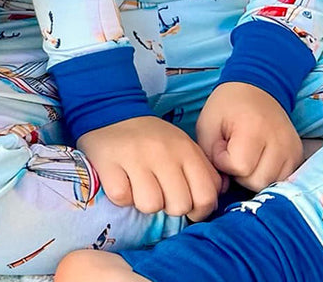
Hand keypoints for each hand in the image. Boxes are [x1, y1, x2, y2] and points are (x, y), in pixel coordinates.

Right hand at [78, 116, 222, 219]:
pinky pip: (122, 198)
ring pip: (150, 206)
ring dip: (143, 203)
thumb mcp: (183, 146)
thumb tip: (213, 197)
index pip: (206, 196)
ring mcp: (135, 157)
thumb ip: (202, 171)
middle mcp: (163, 152)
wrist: (112, 111)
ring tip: (139, 186)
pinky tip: (122, 180)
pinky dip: (121, 196)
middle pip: (178, 206)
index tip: (185, 204)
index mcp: (186, 149)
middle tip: (158, 190)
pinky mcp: (109, 162)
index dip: (198, 210)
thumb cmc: (152, 138)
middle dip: (168, 206)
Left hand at [196, 82, 302, 190]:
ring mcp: (292, 149)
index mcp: (254, 127)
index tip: (222, 145)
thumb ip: (210, 156)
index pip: (239, 167)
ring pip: (271, 185)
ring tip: (247, 156)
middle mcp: (279, 140)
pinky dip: (268, 176)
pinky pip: (282, 181)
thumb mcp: (207, 125)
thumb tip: (224, 185)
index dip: (224, 161)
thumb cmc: (227, 107)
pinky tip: (259, 161)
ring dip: (254, 176)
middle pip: (257, 182)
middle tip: (234, 152)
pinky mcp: (298, 156)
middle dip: (240, 173)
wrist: (255, 89)